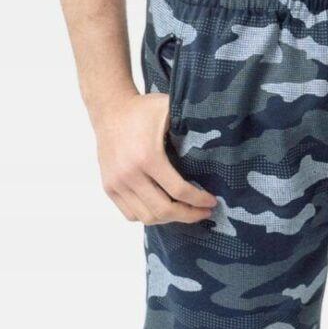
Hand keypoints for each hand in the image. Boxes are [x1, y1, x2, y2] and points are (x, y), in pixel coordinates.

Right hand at [94, 92, 215, 224]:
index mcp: (148, 157)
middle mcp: (129, 174)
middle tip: (203, 212)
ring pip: (147, 217)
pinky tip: (162, 209)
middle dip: (189, 215)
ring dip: (170, 219)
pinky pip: (130, 214)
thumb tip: (218, 138)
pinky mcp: (109, 187)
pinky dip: (148, 216)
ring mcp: (116, 183)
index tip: (212, 202)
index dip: (199, 201)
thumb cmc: (143, 110)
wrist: (109, 109)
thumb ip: (191, 126)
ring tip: (184, 211)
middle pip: (164, 210)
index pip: (179, 191)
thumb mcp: (169, 110)